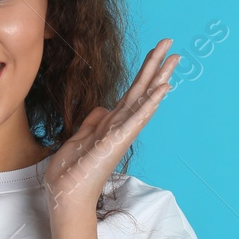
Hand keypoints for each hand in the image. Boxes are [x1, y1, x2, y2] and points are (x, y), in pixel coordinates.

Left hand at [43, 39, 177, 215]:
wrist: (66, 194)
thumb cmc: (71, 171)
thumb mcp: (79, 138)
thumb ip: (93, 122)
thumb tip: (103, 107)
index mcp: (110, 123)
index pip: (131, 92)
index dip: (144, 72)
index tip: (157, 53)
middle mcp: (120, 126)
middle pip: (141, 90)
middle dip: (155, 66)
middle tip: (170, 44)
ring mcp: (120, 133)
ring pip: (143, 100)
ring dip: (158, 78)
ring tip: (173, 59)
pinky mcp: (116, 141)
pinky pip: (136, 119)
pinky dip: (149, 104)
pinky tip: (162, 90)